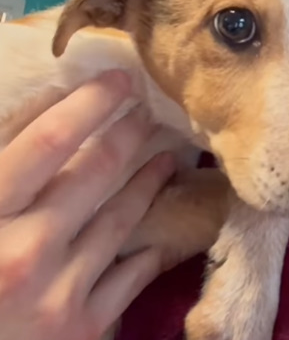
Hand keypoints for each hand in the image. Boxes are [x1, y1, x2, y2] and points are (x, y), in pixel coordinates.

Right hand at [0, 70, 175, 339]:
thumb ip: (1, 152)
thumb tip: (51, 99)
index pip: (48, 139)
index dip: (90, 102)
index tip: (119, 78)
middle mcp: (25, 252)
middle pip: (96, 171)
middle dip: (129, 132)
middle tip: (147, 110)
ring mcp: (58, 294)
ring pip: (121, 218)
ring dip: (148, 181)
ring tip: (167, 158)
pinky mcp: (82, 330)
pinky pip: (129, 277)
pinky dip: (146, 249)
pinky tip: (159, 232)